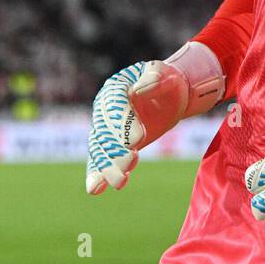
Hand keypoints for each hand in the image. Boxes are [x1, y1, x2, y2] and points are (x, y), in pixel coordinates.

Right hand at [86, 42, 224, 193]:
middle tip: (132, 162)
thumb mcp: (166, 74)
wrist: (169, 96)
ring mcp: (106, 127)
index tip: (139, 139)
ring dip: (108, 165)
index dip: (124, 120)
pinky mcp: (112, 144)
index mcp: (116, 87)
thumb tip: (139, 89)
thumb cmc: (168, 81)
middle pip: (106, 129)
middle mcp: (105, 108)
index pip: (115, 103)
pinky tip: (95, 189)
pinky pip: (100, 158)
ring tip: (120, 182)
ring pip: (102, 148)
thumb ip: (155, 78)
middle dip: (117, 147)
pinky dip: (97, 173)